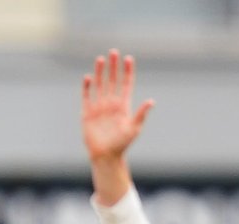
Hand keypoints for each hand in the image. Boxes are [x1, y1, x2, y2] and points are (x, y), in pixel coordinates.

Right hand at [82, 49, 153, 163]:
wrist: (105, 156)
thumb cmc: (122, 144)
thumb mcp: (134, 128)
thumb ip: (141, 114)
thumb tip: (151, 101)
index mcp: (123, 106)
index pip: (126, 84)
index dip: (127, 72)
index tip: (129, 58)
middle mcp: (111, 104)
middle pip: (112, 81)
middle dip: (113, 67)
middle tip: (114, 52)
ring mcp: (99, 107)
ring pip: (100, 85)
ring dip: (100, 72)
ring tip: (101, 59)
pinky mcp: (87, 113)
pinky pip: (87, 96)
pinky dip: (87, 87)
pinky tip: (89, 77)